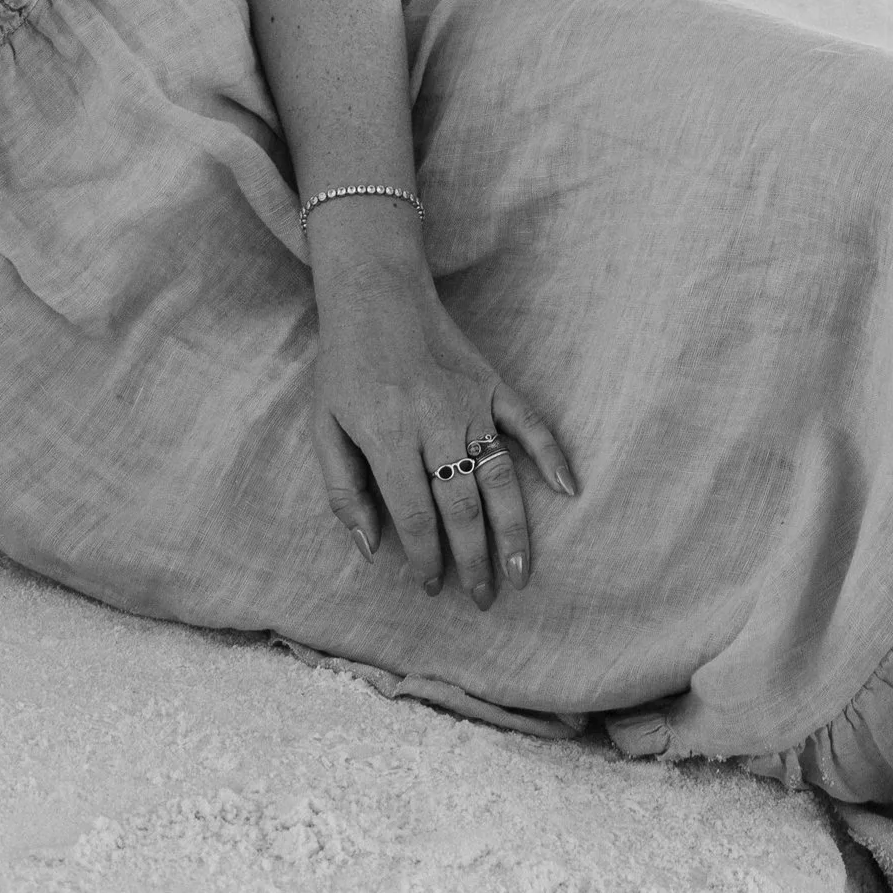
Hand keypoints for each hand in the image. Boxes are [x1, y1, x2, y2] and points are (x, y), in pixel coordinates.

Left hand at [312, 271, 575, 608]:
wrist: (376, 293)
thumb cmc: (345, 366)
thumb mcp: (324, 426)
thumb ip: (342, 491)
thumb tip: (371, 551)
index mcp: (388, 436)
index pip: (415, 515)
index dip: (425, 558)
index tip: (432, 587)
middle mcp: (435, 423)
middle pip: (462, 508)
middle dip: (474, 561)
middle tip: (484, 598)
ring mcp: (470, 402)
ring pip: (500, 478)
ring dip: (515, 531)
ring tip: (523, 574)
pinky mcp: (492, 384)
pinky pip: (530, 423)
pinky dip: (552, 456)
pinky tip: (568, 490)